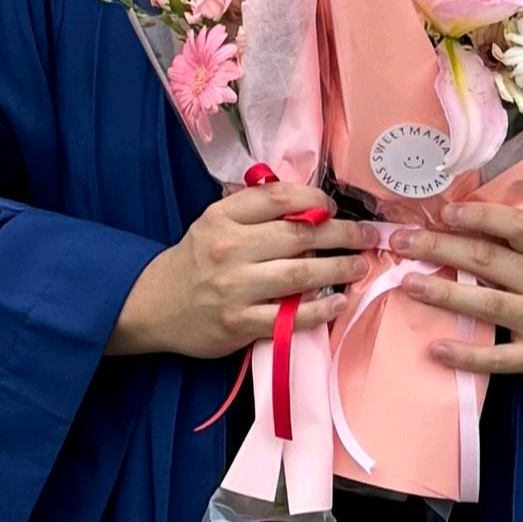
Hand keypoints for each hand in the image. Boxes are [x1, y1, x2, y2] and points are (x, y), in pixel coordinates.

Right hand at [109, 182, 380, 361]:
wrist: (154, 307)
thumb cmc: (195, 262)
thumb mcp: (214, 223)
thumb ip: (253, 211)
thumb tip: (307, 204)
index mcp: (224, 217)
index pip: (279, 198)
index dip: (315, 200)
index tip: (333, 208)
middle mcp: (230, 248)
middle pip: (299, 235)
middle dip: (342, 234)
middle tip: (368, 237)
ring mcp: (236, 287)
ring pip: (300, 273)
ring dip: (339, 268)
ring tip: (360, 266)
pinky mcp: (240, 323)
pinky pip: (290, 316)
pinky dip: (320, 309)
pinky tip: (339, 302)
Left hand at [386, 203, 522, 388]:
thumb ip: (521, 247)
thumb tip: (468, 225)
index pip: (515, 225)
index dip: (479, 215)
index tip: (445, 211)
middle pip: (488, 259)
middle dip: (439, 248)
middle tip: (402, 242)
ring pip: (487, 303)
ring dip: (444, 293)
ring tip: (408, 284)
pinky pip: (496, 357)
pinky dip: (465, 354)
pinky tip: (436, 349)